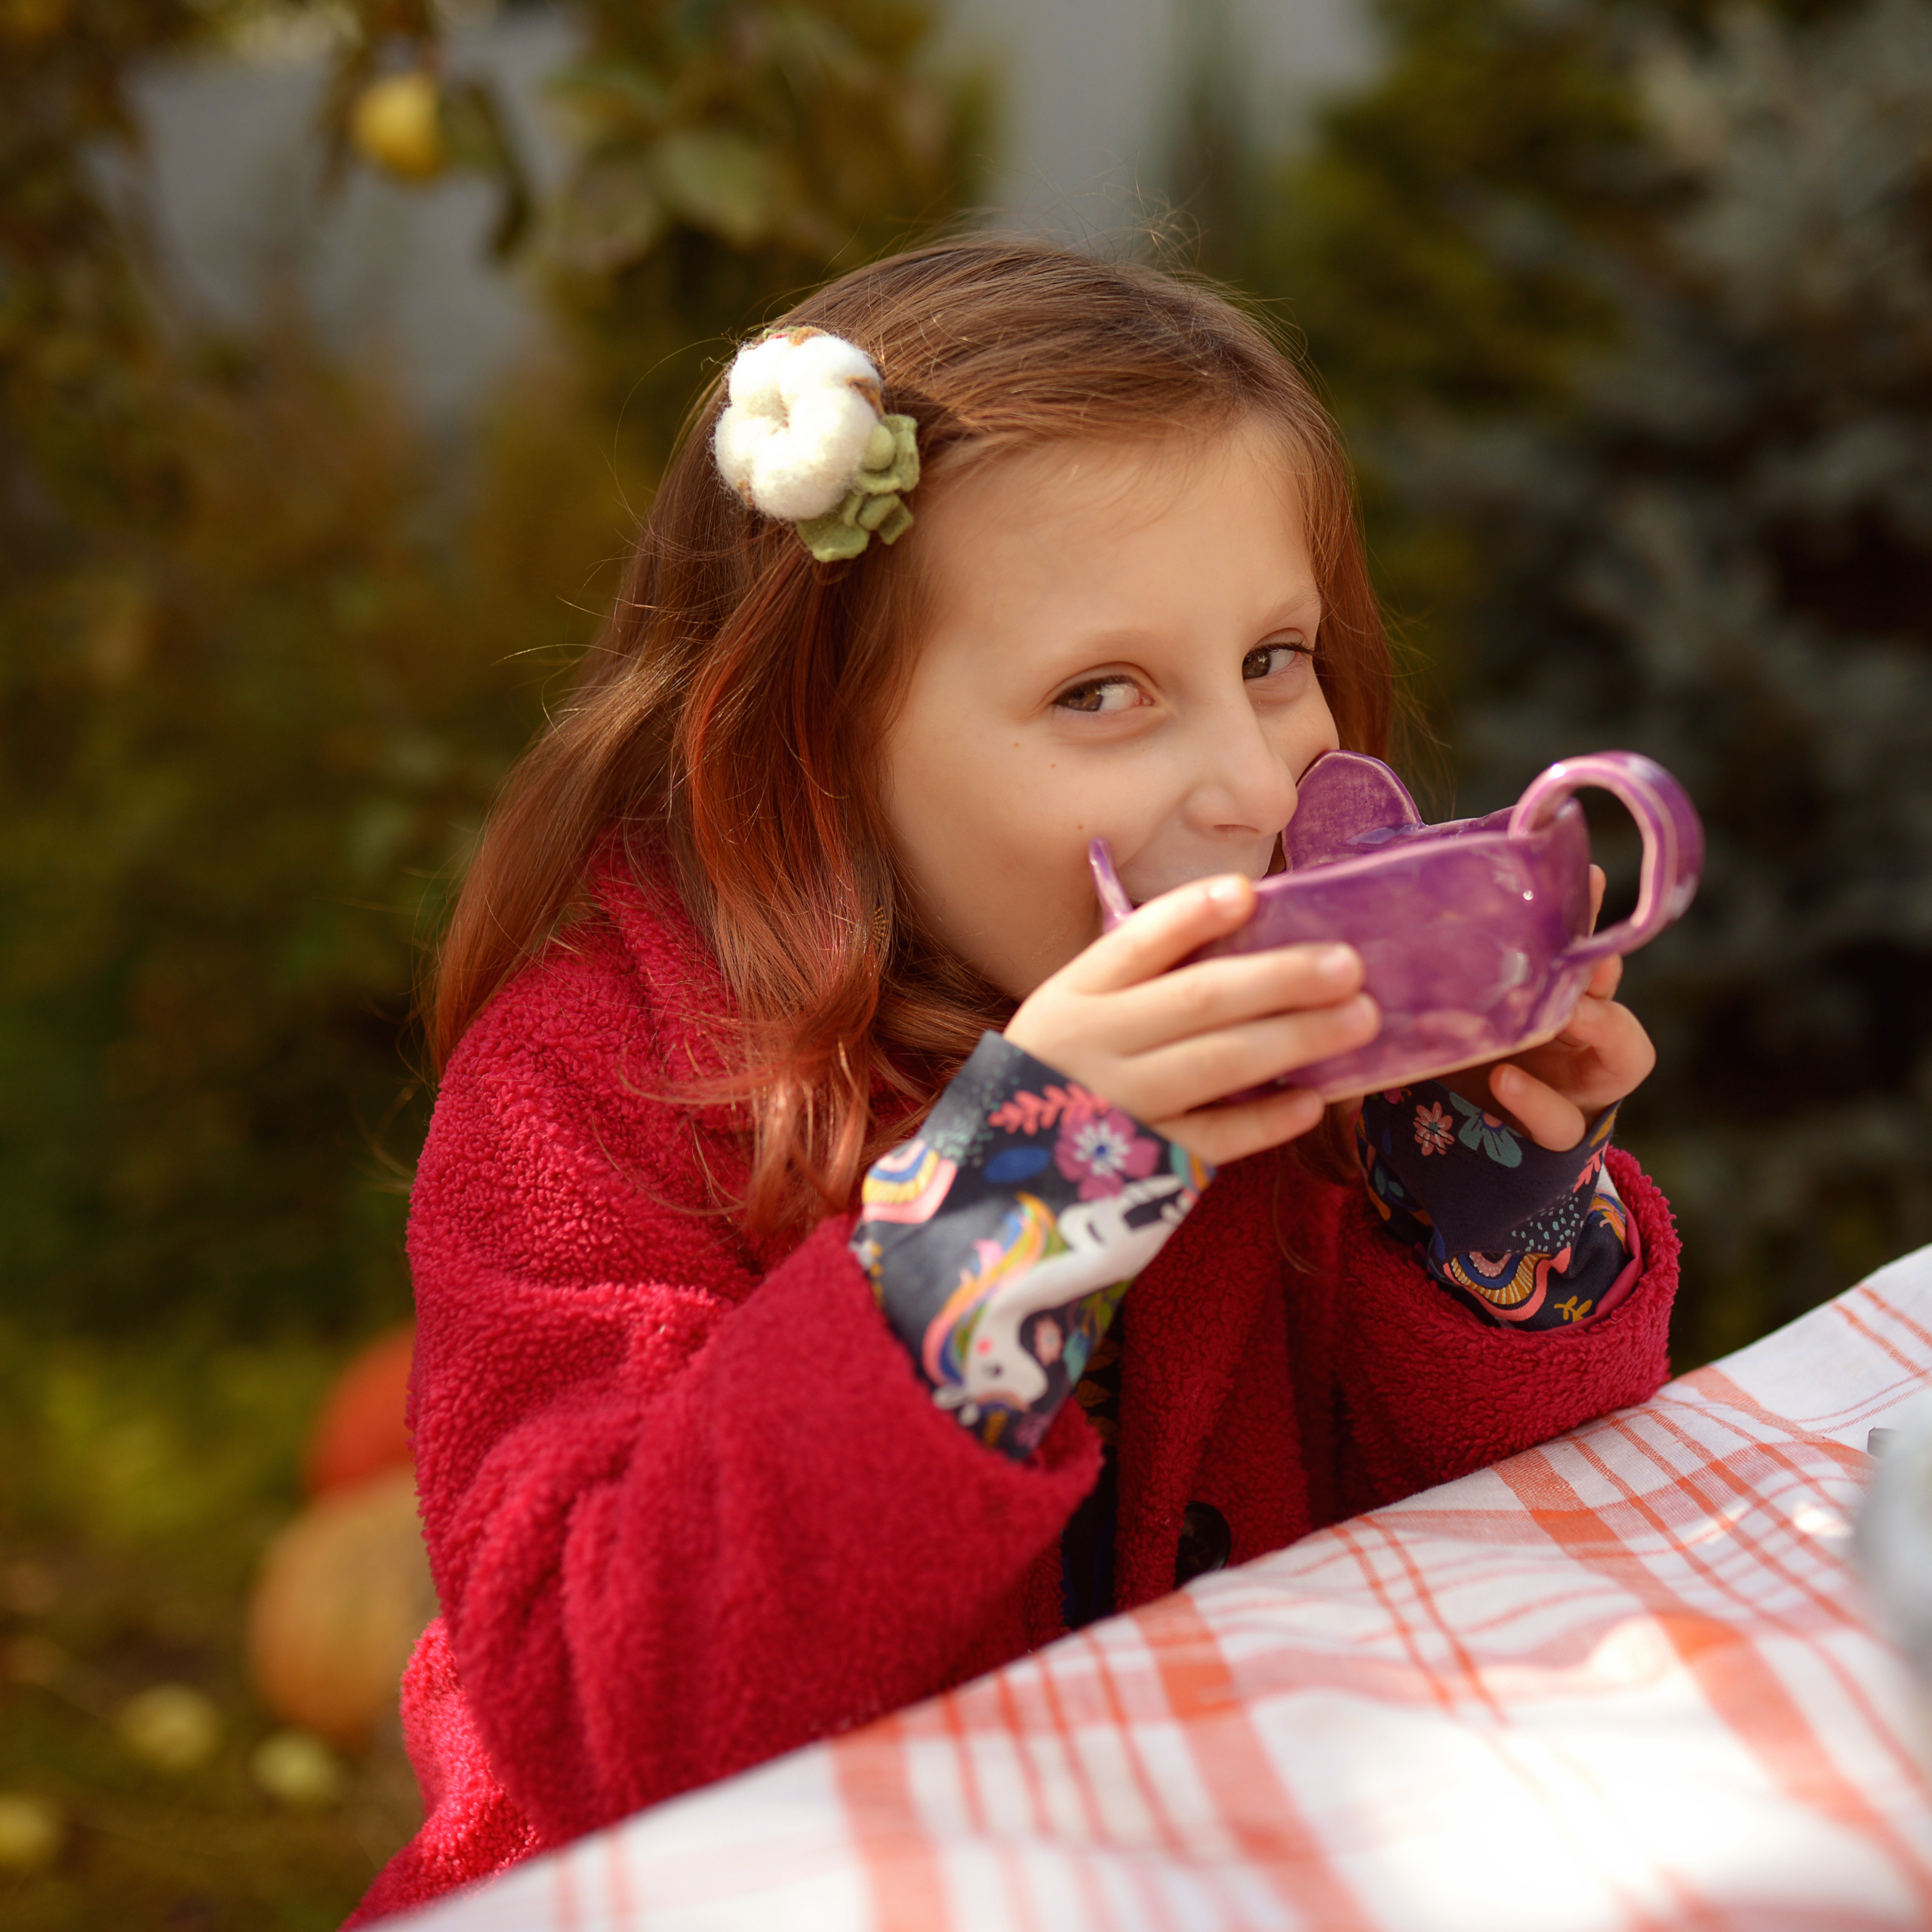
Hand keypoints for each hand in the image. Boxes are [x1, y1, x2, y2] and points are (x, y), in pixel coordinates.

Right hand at [1004, 874, 1380, 1165]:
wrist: (1003, 1178)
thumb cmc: (1062, 1076)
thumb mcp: (1074, 1014)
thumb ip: (1141, 981)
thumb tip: (1246, 929)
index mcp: (1072, 997)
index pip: (1136, 944)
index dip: (1192, 916)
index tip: (1247, 892)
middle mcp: (1091, 1046)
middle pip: (1197, 1000)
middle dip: (1279, 978)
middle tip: (1348, 964)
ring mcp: (1118, 1107)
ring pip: (1216, 1064)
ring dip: (1294, 1038)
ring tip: (1358, 1018)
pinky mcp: (1142, 1166)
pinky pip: (1214, 1139)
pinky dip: (1265, 1120)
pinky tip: (1311, 1099)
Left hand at [1446, 866, 1656, 1151]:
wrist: (1448, 1149)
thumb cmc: (1452, 1064)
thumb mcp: (1451, 1014)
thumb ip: (1450, 977)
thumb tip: (1416, 906)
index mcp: (1560, 1000)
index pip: (1584, 949)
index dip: (1588, 916)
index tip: (1582, 877)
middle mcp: (1581, 1039)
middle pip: (1614, 987)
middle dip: (1603, 968)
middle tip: (1581, 948)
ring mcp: (1577, 1089)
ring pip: (1624, 1055)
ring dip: (1600, 1026)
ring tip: (1566, 1013)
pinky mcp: (1553, 1138)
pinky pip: (1561, 1123)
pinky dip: (1537, 1101)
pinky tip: (1506, 1079)